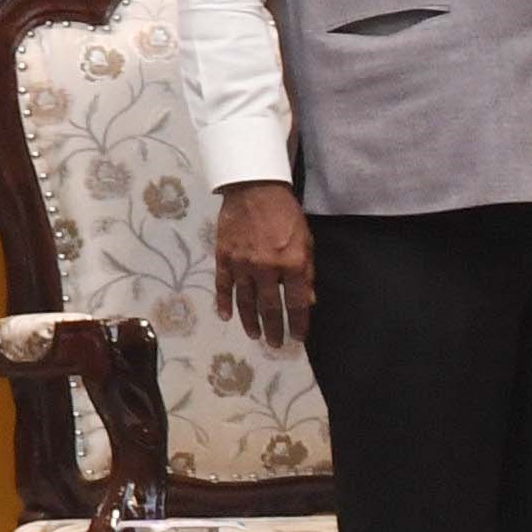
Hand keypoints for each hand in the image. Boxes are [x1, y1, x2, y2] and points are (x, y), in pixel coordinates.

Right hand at [210, 184, 316, 350]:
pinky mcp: (224, 257)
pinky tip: (226, 316)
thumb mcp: (306, 240)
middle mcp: (266, 268)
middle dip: (274, 329)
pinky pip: (223, 285)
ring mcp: (242, 264)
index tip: (298, 338)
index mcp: (291, 263)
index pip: (296, 303)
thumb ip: (306, 272)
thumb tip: (308, 300)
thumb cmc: (285, 213)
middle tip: (274, 344)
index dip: (298, 323)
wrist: (254, 187)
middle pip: (269, 307)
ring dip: (250, 321)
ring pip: (245, 301)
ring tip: (254, 335)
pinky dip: (223, 302)